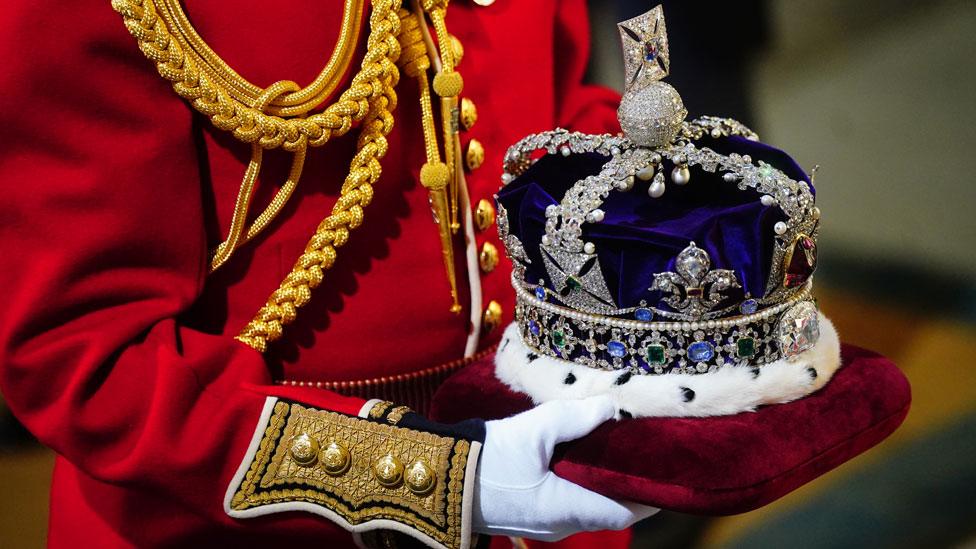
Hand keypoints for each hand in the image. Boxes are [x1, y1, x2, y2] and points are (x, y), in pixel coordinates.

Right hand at [472, 395, 658, 540]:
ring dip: (602, 479)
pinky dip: (580, 481)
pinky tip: (577, 453)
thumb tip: (613, 408)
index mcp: (570, 509)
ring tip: (613, 445)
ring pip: (588, 504)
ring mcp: (543, 523)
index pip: (629, 508)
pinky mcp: (528, 515)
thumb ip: (576, 417)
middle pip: (610, 506)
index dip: (652, 490)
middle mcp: (561, 524)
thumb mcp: (534, 430)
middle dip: (628, 480)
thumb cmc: (488, 458)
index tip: (667, 464)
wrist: (439, 478)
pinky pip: (566, 501)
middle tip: (641, 447)